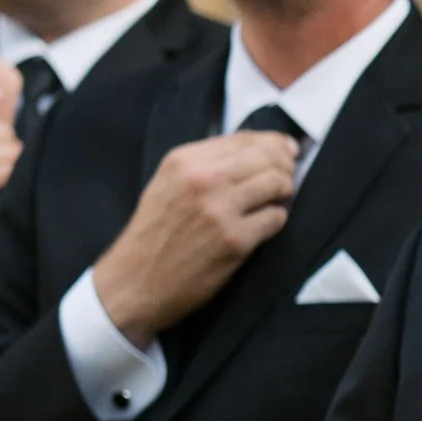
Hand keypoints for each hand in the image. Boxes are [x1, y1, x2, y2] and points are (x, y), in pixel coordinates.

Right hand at [92, 132, 298, 340]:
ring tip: (277, 199)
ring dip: (284, 191)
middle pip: (267, 156)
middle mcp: (201, 180)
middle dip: (285, 165)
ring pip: (277, 183)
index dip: (273, 143)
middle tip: (288, 175)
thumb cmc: (153, 236)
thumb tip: (254, 152)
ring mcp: (219, 210)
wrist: (134, 282)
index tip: (285, 149)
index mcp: (183, 161)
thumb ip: (204, 164)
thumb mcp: (166, 184)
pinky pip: (276, 218)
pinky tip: (264, 225)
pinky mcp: (234, 240)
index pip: (245, 138)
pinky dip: (276, 220)